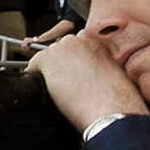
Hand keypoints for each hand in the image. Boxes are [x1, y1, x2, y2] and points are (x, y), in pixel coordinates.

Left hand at [27, 32, 147, 132]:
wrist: (111, 109)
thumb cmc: (117, 100)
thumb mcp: (114, 76)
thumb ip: (99, 68)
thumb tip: (87, 77)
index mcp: (99, 43)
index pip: (76, 48)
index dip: (71, 65)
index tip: (72, 77)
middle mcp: (81, 40)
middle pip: (60, 51)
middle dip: (59, 68)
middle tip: (66, 87)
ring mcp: (64, 47)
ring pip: (47, 58)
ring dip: (49, 74)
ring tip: (60, 93)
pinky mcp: (48, 58)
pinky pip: (32, 67)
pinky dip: (33, 78)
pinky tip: (46, 92)